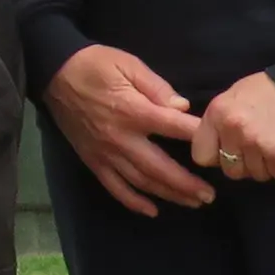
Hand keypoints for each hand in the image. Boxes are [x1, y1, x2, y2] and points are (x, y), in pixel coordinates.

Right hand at [43, 43, 213, 215]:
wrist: (54, 72)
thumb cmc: (96, 64)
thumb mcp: (129, 64)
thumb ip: (157, 87)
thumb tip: (183, 107)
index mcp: (133, 111)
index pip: (173, 128)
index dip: (198, 138)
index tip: (219, 149)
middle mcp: (121, 138)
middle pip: (160, 167)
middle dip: (187, 184)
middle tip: (210, 195)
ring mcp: (106, 153)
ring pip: (141, 182)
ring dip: (168, 195)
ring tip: (192, 202)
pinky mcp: (92, 160)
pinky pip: (115, 187)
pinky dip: (134, 201)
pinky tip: (152, 210)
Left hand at [189, 72, 274, 185]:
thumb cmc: (268, 91)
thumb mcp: (233, 97)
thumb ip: (219, 122)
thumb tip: (211, 148)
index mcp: (217, 113)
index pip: (201, 156)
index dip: (216, 156)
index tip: (229, 150)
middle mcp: (233, 129)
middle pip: (230, 171)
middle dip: (245, 164)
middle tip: (259, 146)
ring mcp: (257, 143)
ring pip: (256, 175)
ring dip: (267, 165)